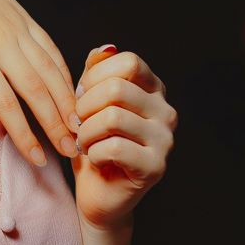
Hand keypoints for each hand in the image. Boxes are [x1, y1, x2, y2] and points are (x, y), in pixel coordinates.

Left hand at [0, 0, 80, 163]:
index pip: (7, 104)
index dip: (24, 135)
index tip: (37, 159)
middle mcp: (3, 43)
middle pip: (37, 91)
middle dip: (56, 125)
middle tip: (72, 151)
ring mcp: (19, 29)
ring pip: (51, 70)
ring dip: (68, 102)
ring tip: (80, 128)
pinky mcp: (26, 18)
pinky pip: (51, 49)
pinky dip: (66, 72)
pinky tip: (73, 90)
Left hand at [71, 46, 174, 230]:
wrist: (98, 195)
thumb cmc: (93, 145)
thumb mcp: (90, 103)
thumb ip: (97, 74)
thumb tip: (105, 48)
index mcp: (154, 90)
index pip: (128, 62)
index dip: (94, 77)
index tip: (80, 99)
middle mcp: (166, 111)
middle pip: (117, 89)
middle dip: (84, 108)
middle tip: (78, 127)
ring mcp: (165, 140)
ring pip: (112, 118)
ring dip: (85, 134)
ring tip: (85, 145)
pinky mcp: (156, 167)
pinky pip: (113, 148)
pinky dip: (94, 155)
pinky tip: (97, 161)